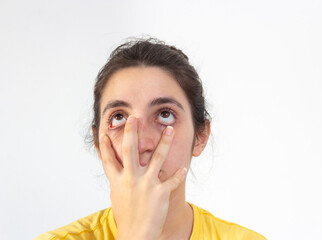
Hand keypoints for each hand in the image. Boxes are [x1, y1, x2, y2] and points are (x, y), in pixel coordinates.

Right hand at [99, 115, 186, 239]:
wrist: (136, 235)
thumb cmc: (126, 217)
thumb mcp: (117, 196)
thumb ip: (119, 180)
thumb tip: (118, 170)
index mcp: (117, 180)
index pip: (108, 159)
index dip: (105, 145)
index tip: (104, 131)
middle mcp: (130, 179)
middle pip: (129, 150)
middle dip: (131, 132)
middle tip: (134, 118)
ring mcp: (146, 184)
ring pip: (157, 158)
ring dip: (164, 142)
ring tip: (170, 130)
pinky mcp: (160, 192)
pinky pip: (172, 180)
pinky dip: (178, 174)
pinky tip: (183, 167)